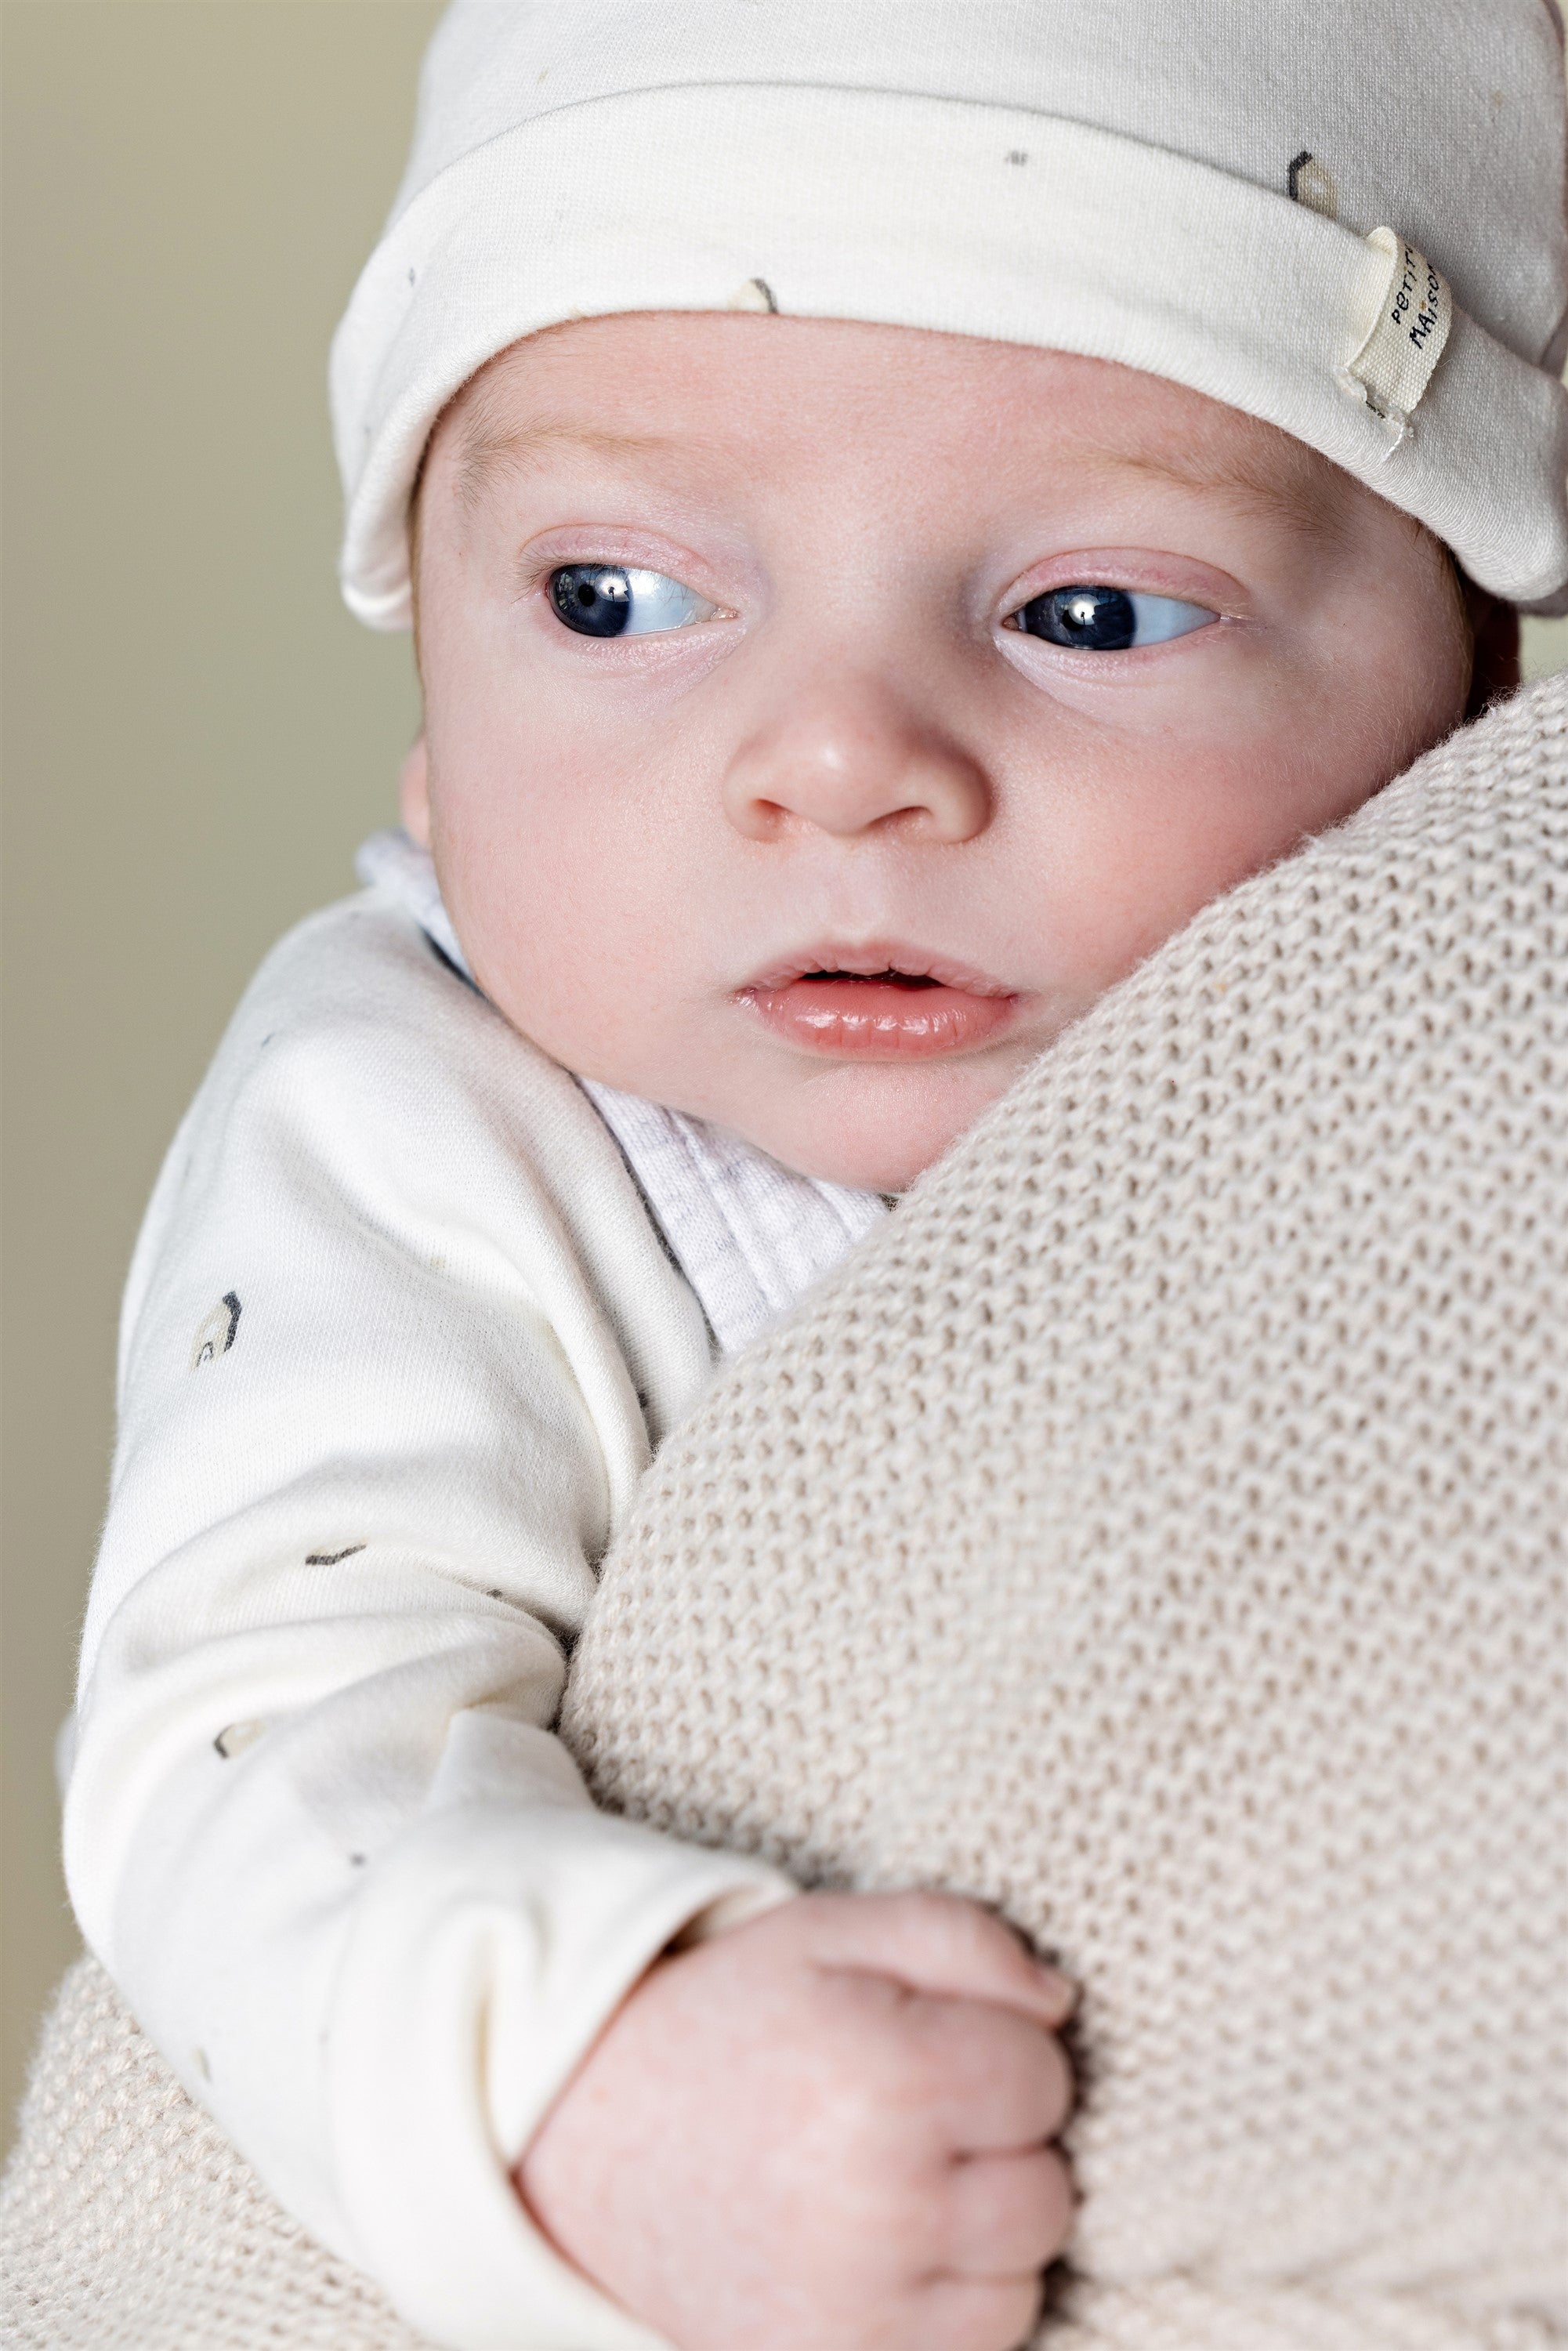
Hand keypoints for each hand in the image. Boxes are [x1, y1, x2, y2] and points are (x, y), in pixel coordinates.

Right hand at [517, 1890, 1075, 2350]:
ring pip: (1020, 2282)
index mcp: (886, 2073)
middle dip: (1000, 2145)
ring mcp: (859, 2310)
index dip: (998, 2046)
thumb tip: (1062, 2002)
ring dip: (984, 2233)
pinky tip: (885, 2248)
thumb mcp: (829, 1932)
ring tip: (895, 2180)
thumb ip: (962, 1938)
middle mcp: (882, 2205)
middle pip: (1047, 2190)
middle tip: (913, 2111)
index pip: (1043, 2075)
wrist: (582, 2139)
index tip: (930, 2039)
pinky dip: (950, 2305)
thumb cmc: (726, 2021)